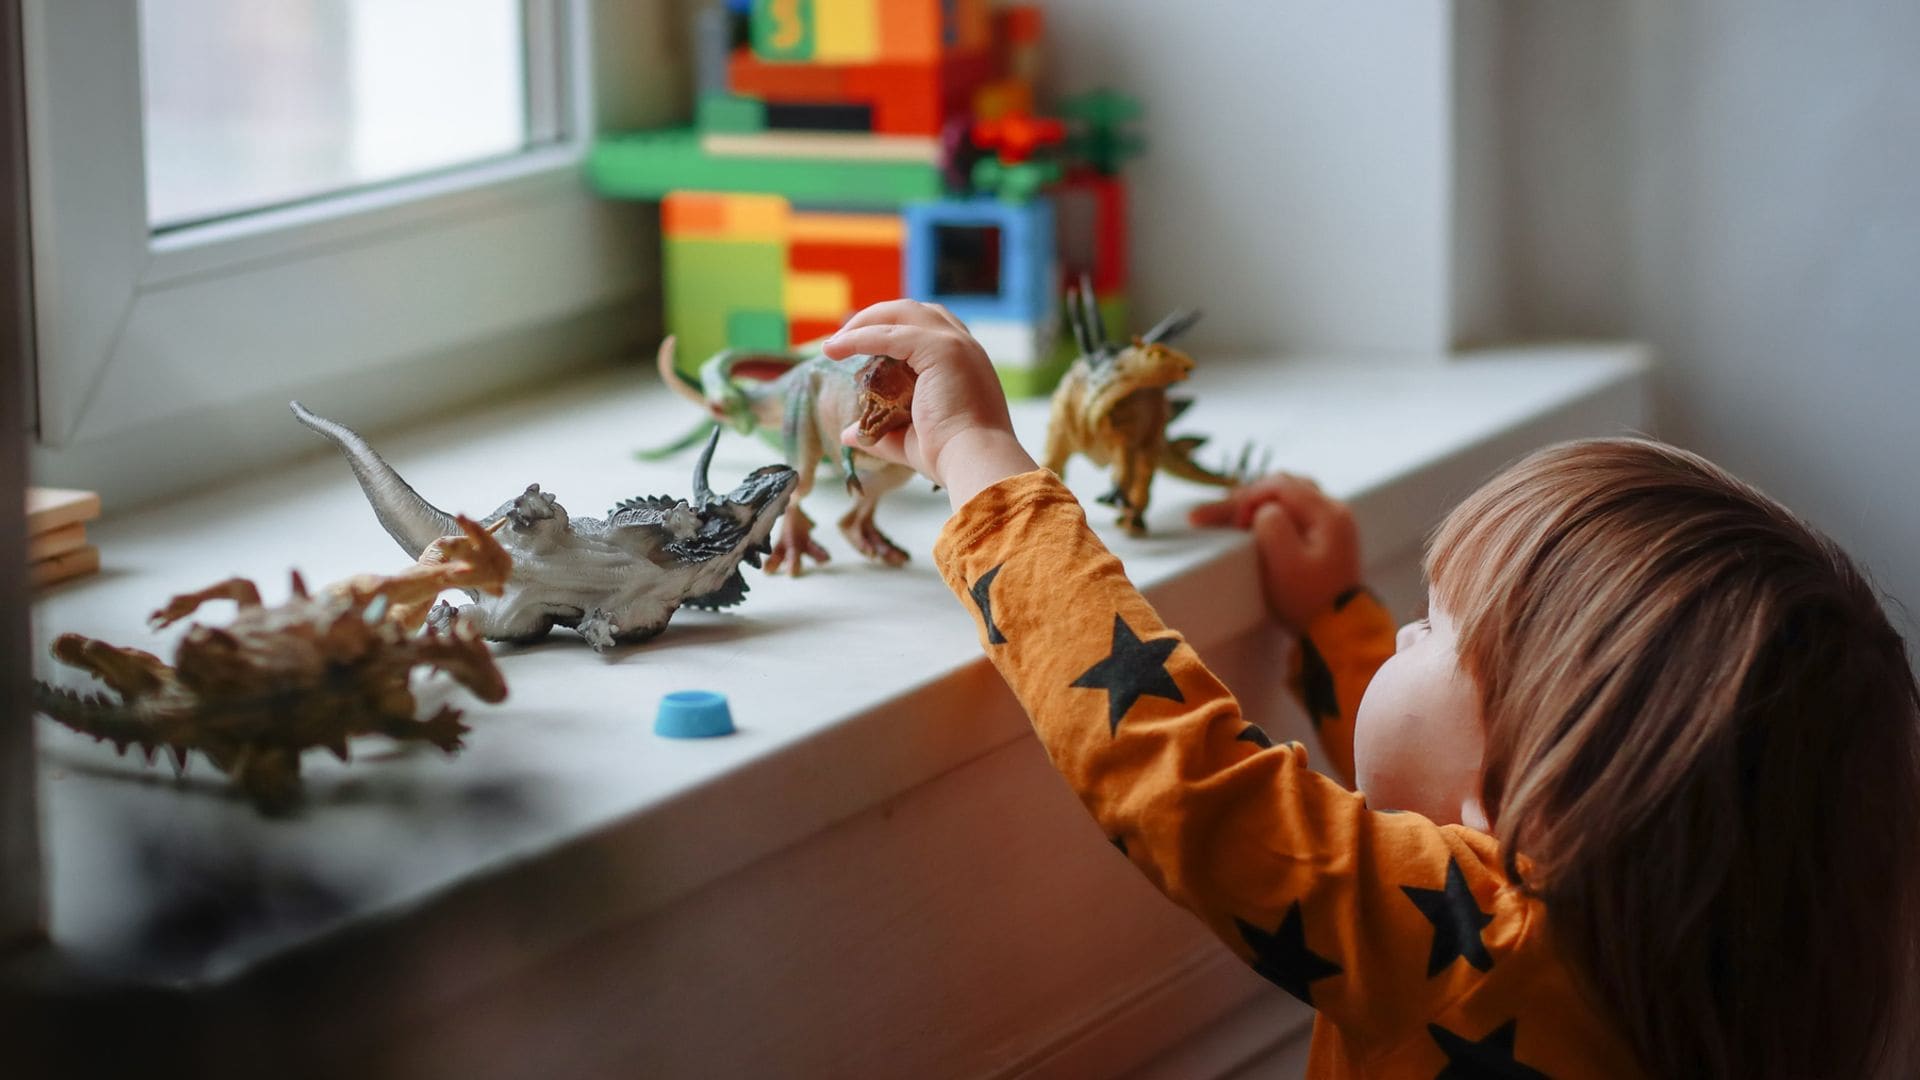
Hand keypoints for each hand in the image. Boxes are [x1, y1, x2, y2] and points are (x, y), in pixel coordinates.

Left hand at [822, 300, 1037, 507]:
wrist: (974, 462)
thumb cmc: (951, 457)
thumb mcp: (910, 440)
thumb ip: (882, 433)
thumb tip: (849, 435)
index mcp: (966, 363)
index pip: (929, 329)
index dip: (894, 330)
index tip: (864, 345)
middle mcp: (964, 347)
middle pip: (914, 311)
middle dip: (876, 318)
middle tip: (844, 339)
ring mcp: (955, 344)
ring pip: (902, 313)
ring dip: (865, 321)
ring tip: (836, 342)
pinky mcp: (940, 349)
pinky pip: (889, 334)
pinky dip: (859, 338)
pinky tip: (836, 349)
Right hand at [1188, 474, 1362, 630]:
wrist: (1337, 631)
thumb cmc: (1309, 600)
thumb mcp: (1285, 563)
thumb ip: (1272, 525)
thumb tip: (1263, 510)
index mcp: (1328, 513)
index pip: (1281, 484)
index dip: (1251, 496)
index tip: (1236, 524)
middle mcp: (1333, 510)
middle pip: (1284, 487)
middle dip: (1248, 497)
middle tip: (1215, 515)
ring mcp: (1332, 523)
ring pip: (1287, 498)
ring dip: (1257, 503)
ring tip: (1229, 516)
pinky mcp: (1325, 537)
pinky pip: (1294, 512)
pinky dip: (1269, 514)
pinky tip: (1252, 523)